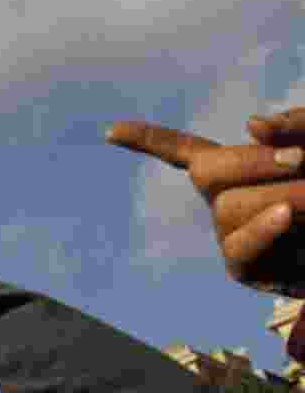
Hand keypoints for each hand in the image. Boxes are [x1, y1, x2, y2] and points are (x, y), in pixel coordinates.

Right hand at [106, 110, 304, 294]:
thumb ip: (298, 124)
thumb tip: (249, 124)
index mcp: (237, 172)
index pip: (184, 151)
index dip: (147, 140)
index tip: (108, 132)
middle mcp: (224, 201)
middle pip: (209, 171)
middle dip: (254, 162)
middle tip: (304, 162)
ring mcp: (230, 235)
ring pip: (231, 206)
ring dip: (285, 193)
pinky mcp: (243, 268)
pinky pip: (241, 247)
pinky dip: (264, 229)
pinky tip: (283, 216)